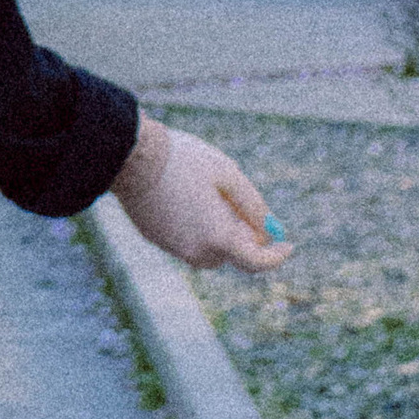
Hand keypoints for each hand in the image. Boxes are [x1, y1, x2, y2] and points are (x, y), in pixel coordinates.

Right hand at [111, 114, 291, 274]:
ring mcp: (172, 247)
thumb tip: (269, 229)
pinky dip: (193, 226)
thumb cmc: (184, 161)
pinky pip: (183, 239)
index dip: (276, 257)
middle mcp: (196, 251)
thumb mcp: (228, 174)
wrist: (131, 156)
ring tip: (206, 193)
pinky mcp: (154, 238)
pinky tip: (183, 194)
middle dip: (241, 236)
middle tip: (238, 205)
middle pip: (230, 254)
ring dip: (216, 231)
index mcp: (218, 238)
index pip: (256, 263)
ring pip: (206, 248)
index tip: (288, 246)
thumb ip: (253, 205)